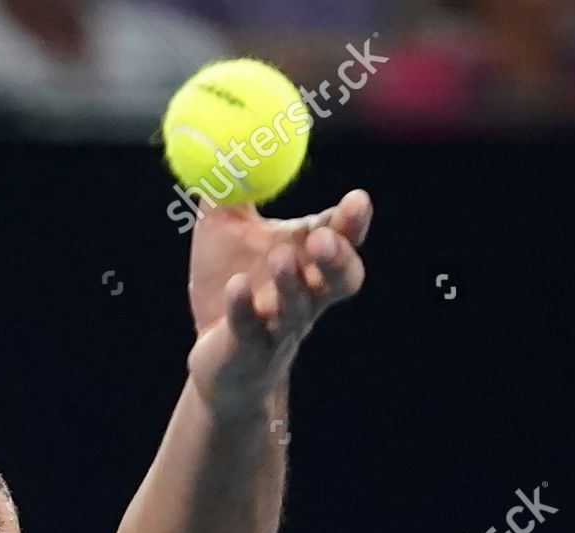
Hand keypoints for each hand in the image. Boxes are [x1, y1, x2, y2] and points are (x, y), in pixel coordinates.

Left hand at [187, 189, 372, 414]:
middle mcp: (305, 296)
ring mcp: (279, 326)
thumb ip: (230, 186)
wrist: (217, 355)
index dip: (353, 224)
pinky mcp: (249, 349)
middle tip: (324, 236)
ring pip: (299, 308)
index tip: (357, 199)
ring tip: (282, 257)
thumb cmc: (229, 284)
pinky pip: (250, 330)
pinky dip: (245, 308)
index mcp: (307, 262)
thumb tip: (226, 134)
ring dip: (292, 283)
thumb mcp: (224, 229)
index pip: (341, 240)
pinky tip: (237, 287)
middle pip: (339, 281)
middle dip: (337, 258)